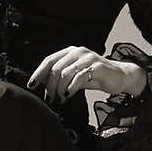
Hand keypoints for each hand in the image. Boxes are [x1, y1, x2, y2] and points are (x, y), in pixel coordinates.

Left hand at [27, 48, 146, 103]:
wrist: (120, 76)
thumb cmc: (96, 76)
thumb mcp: (75, 76)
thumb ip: (61, 78)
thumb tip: (44, 86)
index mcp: (70, 52)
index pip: (49, 60)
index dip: (38, 73)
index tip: (31, 85)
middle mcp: (78, 52)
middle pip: (55, 68)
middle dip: (50, 85)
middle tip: (50, 97)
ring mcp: (88, 58)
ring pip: (65, 73)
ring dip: (60, 88)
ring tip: (60, 98)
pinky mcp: (97, 66)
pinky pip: (79, 77)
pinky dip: (71, 88)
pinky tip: (69, 95)